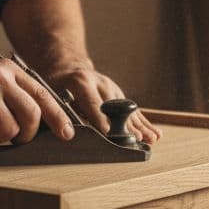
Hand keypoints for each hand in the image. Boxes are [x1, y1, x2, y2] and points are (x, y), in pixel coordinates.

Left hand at [41, 60, 161, 143]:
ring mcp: (113, 88)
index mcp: (81, 82)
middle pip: (117, 108)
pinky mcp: (121, 95)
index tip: (109, 134)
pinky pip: (134, 111)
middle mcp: (101, 83)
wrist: (67, 67)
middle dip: (127, 126)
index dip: (101, 120)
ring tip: (150, 140)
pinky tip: (155, 134)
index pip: (93, 104)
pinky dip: (144, 124)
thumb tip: (70, 134)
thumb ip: (62, 112)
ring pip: (129, 111)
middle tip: (137, 140)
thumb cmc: (56, 85)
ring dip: (141, 127)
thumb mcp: (53, 94)